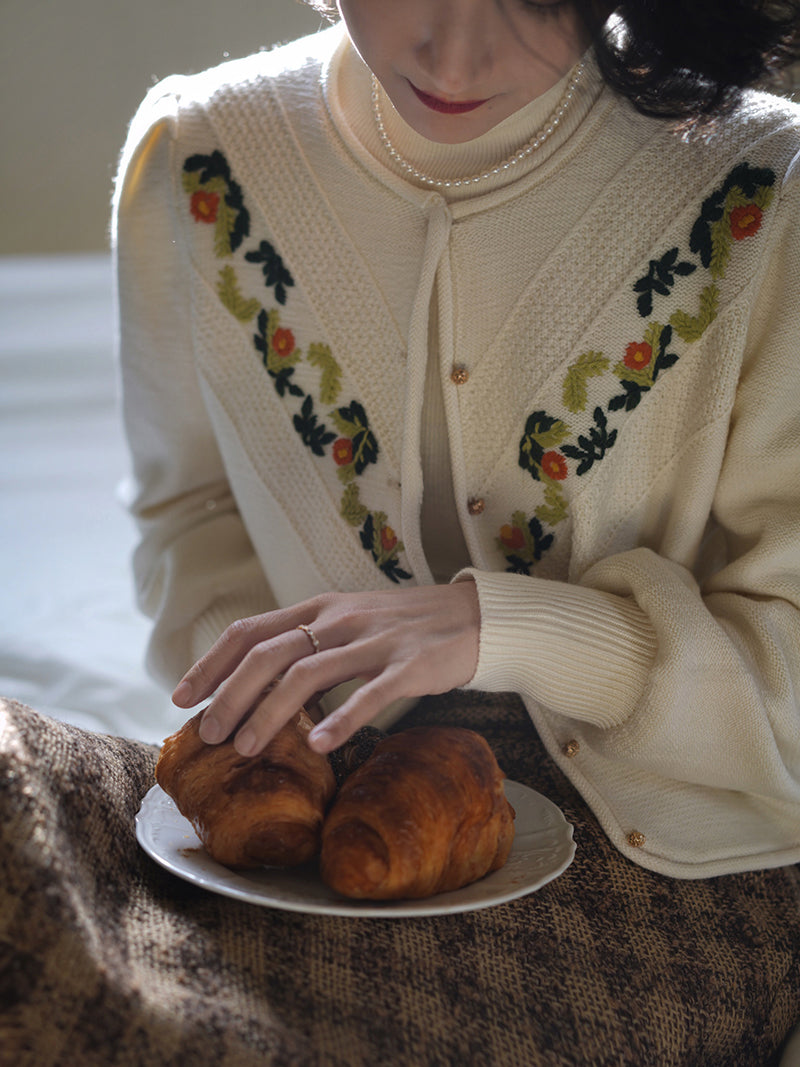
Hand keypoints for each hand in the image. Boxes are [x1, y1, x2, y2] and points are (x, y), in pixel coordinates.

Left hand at [172, 582, 479, 756]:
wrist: (477, 617)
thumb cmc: (407, 628)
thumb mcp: (351, 623)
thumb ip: (310, 644)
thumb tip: (259, 684)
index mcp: (321, 608)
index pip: (250, 631)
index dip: (211, 663)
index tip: (181, 697)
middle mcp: (340, 619)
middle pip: (269, 653)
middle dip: (229, 694)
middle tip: (208, 733)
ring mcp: (375, 640)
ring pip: (308, 674)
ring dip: (270, 713)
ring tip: (246, 748)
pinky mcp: (411, 664)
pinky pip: (370, 694)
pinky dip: (342, 721)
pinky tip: (319, 747)